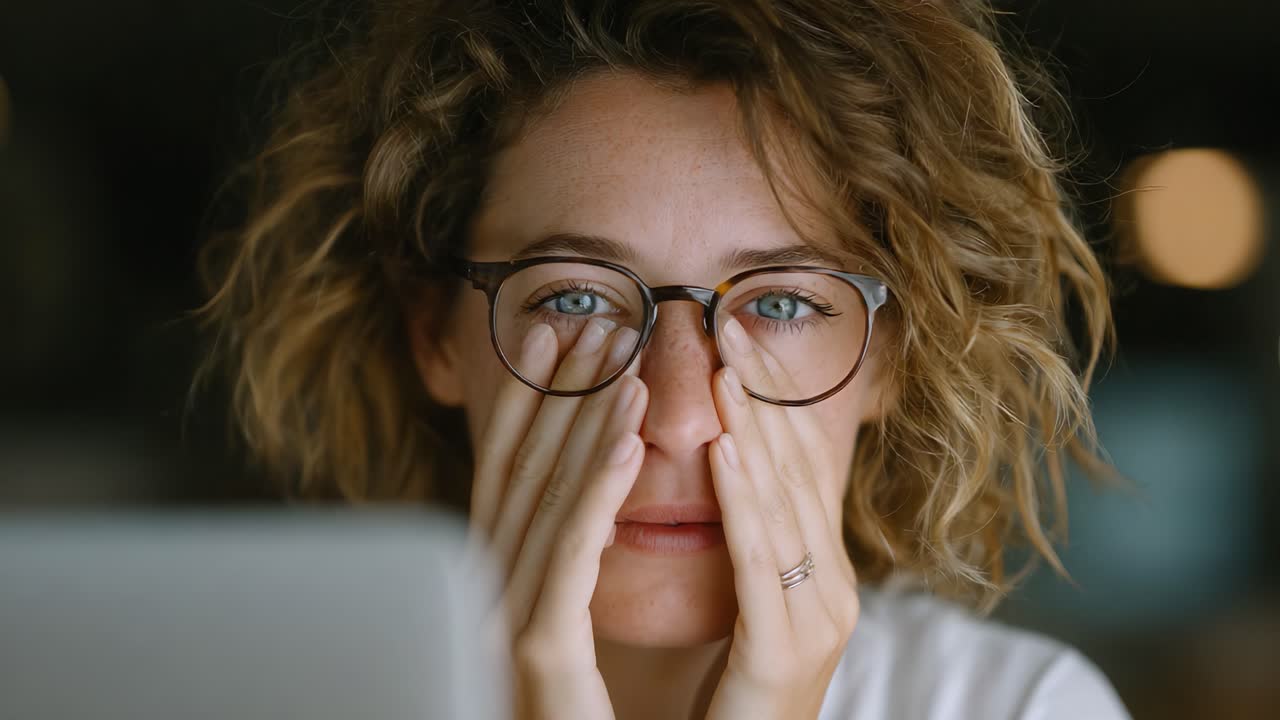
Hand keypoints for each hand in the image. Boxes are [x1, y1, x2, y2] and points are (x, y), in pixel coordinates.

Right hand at [467, 318, 648, 719]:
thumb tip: (572, 491)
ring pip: (547, 506)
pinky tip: (627, 443)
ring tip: (620, 365)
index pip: (511, 474)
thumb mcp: (560, 624)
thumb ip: (555, 558)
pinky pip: (572, 560)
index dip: (534, 403)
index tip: (561, 339)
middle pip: (522, 476)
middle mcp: (486, 593)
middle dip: (557, 398)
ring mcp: (502, 624)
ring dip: (583, 429)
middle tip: (593, 328)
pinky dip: (595, 495)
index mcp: (491, 581)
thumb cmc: (577, 712)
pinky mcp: (536, 654)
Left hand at [701, 318, 860, 719]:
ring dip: (753, 431)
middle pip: (796, 476)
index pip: (796, 469)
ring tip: (725, 367)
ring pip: (783, 509)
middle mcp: (831, 592)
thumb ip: (748, 543)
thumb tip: (728, 464)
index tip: (738, 338)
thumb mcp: (745, 607)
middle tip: (729, 325)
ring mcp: (817, 624)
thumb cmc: (725, 702)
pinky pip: (761, 565)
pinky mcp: (784, 656)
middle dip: (762, 398)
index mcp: (821, 575)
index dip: (769, 400)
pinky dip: (745, 501)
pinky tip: (724, 450)